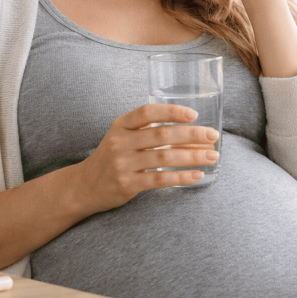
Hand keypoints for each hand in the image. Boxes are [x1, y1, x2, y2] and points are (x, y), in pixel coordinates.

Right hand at [74, 104, 219, 213]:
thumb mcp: (121, 137)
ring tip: (211, 156)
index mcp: (120, 125)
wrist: (83, 186)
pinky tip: (196, 175)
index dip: (172, 111)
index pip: (147, 112)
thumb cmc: (111, 158)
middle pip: (162, 134)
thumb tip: (191, 131)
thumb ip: (146, 130)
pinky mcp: (127, 184)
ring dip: (192, 156)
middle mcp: (120, 142)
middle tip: (212, 136)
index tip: (193, 114)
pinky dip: (181, 176)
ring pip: (164, 157)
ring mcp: (122, 164)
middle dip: (191, 134)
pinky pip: (159, 179)